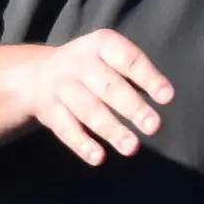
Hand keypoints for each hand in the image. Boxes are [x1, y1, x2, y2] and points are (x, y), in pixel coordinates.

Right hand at [31, 28, 175, 166]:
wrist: (36, 74)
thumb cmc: (91, 68)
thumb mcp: (109, 58)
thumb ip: (134, 74)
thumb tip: (163, 96)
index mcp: (100, 45)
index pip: (127, 59)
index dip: (148, 77)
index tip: (167, 97)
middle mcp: (79, 63)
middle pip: (108, 86)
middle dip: (132, 107)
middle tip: (153, 126)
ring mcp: (62, 87)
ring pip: (88, 109)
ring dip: (111, 129)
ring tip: (132, 147)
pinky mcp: (50, 112)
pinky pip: (66, 129)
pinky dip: (82, 144)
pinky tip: (99, 158)